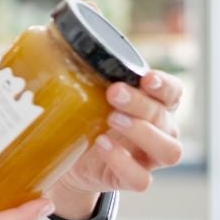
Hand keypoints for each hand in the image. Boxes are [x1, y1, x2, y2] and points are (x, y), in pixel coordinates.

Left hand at [48, 70, 184, 219]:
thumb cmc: (85, 118)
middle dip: (141, 103)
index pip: (174, 92)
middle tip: (114, 93)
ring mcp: (150, 158)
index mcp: (154, 105)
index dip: (165, 85)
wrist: (70, 160)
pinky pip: (142, 178)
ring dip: (142, 132)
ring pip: (169, 150)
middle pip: (165, 117)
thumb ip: (83, 73)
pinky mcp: (133, 180)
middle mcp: (160, 131)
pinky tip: (103, 145)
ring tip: (111, 119)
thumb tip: (45, 39)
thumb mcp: (86, 94)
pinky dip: (123, 162)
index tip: (146, 78)